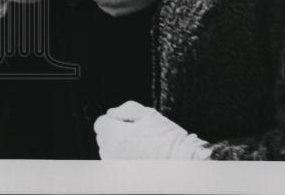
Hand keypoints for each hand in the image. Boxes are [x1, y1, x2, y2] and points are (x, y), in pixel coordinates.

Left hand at [94, 100, 209, 158]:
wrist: (184, 161)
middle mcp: (114, 154)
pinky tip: (137, 156)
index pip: (100, 124)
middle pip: (102, 138)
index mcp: (118, 136)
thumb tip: (112, 113)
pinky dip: (121, 159)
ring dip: (116, 147)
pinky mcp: (125, 176)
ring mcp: (119, 167)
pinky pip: (115, 165)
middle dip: (113, 133)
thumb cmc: (168, 138)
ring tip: (137, 145)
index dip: (112, 120)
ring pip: (107, 153)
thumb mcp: (149, 114)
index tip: (123, 122)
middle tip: (132, 133)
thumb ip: (126, 109)